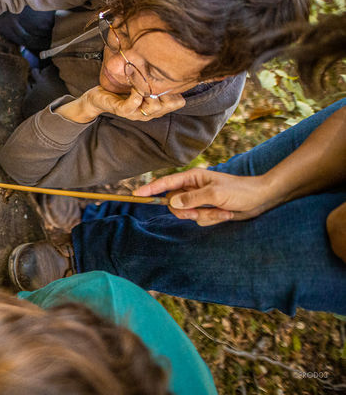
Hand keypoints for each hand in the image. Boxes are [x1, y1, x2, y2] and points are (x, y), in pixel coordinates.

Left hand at [57, 87, 185, 123]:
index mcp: (157, 106)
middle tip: (155, 77)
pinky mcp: (123, 111)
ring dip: (150, 90)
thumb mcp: (141, 81)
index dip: (177, 89)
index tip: (170, 75)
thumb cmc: (121, 88)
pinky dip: (136, 95)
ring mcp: (137, 113)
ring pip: (154, 107)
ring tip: (143, 80)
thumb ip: (154, 76)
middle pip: (170, 104)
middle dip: (166, 89)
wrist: (98, 97)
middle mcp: (150, 112)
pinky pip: (134, 105)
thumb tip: (168, 59)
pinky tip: (135, 87)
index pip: (178, 102)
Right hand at [134, 168, 285, 225]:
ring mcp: (199, 200)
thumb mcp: (215, 194)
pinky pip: (200, 220)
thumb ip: (192, 199)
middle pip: (174, 203)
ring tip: (221, 211)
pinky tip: (226, 214)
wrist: (260, 199)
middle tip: (199, 212)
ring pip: (188, 214)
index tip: (137, 193)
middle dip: (187, 211)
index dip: (151, 188)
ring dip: (204, 216)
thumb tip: (172, 203)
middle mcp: (192, 189)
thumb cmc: (239, 191)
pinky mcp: (207, 210)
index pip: (166, 183)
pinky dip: (212, 220)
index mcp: (192, 178)